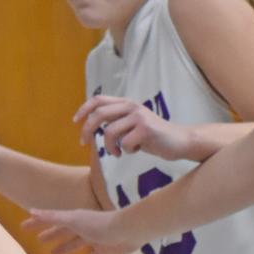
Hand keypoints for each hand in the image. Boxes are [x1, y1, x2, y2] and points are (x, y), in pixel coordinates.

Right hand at [23, 207, 141, 253]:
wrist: (129, 230)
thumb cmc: (100, 223)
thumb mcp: (73, 219)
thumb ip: (53, 216)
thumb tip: (31, 211)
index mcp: (74, 218)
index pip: (51, 220)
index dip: (37, 223)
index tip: (24, 226)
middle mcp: (83, 227)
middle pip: (63, 231)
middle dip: (52, 235)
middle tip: (39, 240)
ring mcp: (94, 239)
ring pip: (75, 244)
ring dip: (65, 248)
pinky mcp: (105, 250)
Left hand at [74, 95, 192, 160]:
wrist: (178, 141)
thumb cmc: (151, 136)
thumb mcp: (130, 125)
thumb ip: (114, 122)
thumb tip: (90, 125)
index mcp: (126, 104)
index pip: (99, 100)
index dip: (84, 109)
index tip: (75, 121)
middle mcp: (132, 106)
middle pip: (99, 115)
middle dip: (87, 131)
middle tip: (84, 144)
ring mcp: (139, 116)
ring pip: (110, 132)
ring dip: (110, 147)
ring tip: (118, 153)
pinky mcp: (146, 129)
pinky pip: (124, 143)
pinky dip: (126, 151)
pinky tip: (136, 150)